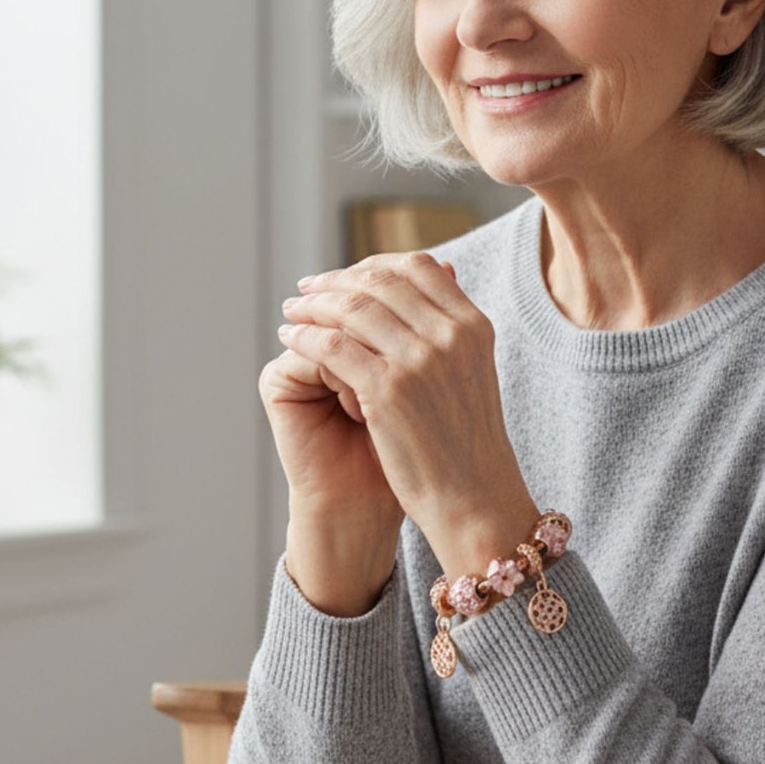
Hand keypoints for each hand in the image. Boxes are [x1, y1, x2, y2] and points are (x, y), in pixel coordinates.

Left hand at [276, 250, 531, 555]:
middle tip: (307, 289)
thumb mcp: (472, 370)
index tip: (346, 276)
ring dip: (314, 306)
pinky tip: (290, 339)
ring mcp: (419, 361)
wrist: (474, 499)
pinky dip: (305, 337)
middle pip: (380, 282)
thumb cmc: (468, 442)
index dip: (374, 265)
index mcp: (473, 325)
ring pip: (352, 309)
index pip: (417, 267)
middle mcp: (449, 335)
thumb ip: (449, 325)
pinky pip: (332, 347)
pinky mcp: (388, 391)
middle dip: (336, 281)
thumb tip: (436, 270)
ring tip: (292, 312)